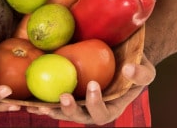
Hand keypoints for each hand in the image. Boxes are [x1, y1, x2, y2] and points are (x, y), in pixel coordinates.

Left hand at [26, 55, 155, 125]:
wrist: (122, 58)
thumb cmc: (137, 66)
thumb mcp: (147, 70)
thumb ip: (141, 73)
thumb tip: (128, 70)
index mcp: (112, 108)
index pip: (103, 113)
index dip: (96, 103)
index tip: (93, 84)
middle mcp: (93, 110)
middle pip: (80, 117)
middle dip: (70, 110)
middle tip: (63, 96)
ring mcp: (79, 104)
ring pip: (63, 112)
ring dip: (50, 109)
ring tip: (38, 104)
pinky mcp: (69, 94)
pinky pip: (54, 101)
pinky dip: (42, 100)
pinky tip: (29, 96)